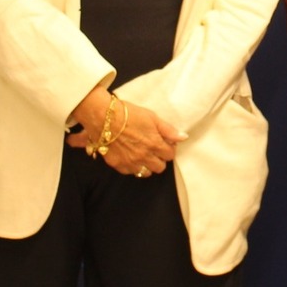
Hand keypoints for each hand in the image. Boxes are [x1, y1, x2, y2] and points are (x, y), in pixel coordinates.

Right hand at [66, 87, 181, 177]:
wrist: (103, 117)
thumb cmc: (128, 113)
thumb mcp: (152, 117)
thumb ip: (168, 130)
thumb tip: (183, 137)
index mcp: (155, 144)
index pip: (170, 155)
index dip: (168, 148)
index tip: (163, 142)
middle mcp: (144, 157)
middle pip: (160, 167)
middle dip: (159, 158)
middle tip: (153, 149)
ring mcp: (131, 163)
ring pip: (146, 173)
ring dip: (147, 165)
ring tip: (142, 154)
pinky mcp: (118, 165)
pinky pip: (131, 172)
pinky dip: (133, 167)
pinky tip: (130, 156)